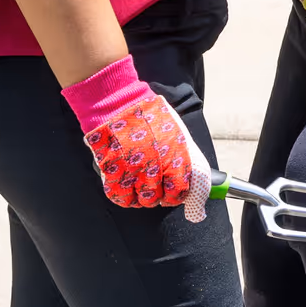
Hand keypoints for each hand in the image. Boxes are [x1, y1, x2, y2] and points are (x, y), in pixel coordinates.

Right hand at [62, 56, 212, 221]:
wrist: (118, 104)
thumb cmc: (149, 116)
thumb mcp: (176, 131)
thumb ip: (184, 156)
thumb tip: (193, 177)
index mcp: (175, 156)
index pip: (180, 190)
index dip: (177, 194)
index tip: (173, 191)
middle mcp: (155, 168)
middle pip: (159, 199)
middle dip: (159, 196)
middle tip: (156, 187)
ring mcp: (133, 172)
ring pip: (141, 201)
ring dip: (142, 197)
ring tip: (140, 184)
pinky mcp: (112, 174)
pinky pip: (120, 197)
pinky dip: (124, 196)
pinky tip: (126, 185)